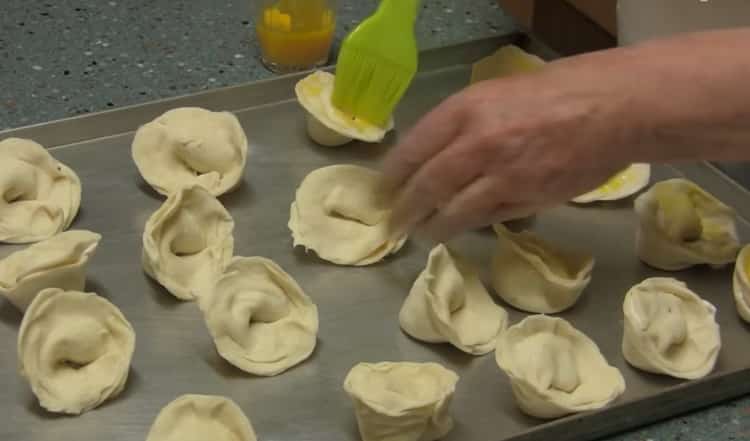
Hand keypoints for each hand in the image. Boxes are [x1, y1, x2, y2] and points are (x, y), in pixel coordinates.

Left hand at [382, 67, 633, 240]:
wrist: (615, 107)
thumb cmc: (559, 93)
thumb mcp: (500, 94)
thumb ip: (467, 124)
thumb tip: (438, 155)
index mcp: (467, 107)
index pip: (414, 146)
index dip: (393, 173)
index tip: (382, 188)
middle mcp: (478, 141)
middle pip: (427, 183)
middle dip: (404, 208)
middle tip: (392, 222)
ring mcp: (502, 174)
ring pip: (453, 209)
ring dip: (431, 227)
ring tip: (419, 235)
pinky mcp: (526, 198)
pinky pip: (487, 217)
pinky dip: (468, 225)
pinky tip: (457, 230)